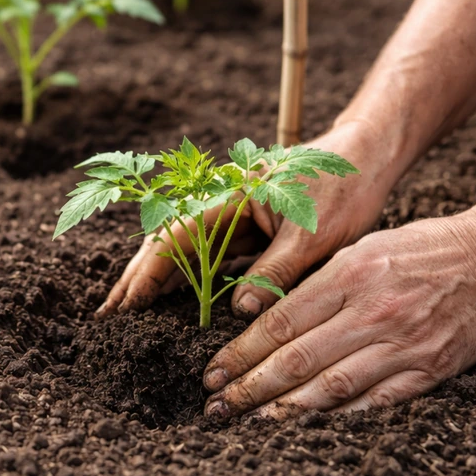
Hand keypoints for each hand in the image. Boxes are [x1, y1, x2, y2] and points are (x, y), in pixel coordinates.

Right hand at [96, 123, 400, 318]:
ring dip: (156, 284)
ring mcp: (234, 220)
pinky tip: (171, 307)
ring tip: (127, 317)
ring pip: (184, 255)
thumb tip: (241, 312)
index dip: (147, 273)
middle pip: (167, 244)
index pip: (175, 237)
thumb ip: (277, 272)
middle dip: (136, 280)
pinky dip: (187, 283)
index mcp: (231, 197)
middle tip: (107, 318)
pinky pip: (210, 261)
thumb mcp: (315, 234)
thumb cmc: (344, 187)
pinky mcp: (249, 233)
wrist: (368, 157)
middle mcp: (224, 206)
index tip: (125, 306)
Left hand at [202, 210, 475, 417]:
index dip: (241, 353)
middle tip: (217, 407)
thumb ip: (318, 285)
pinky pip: (377, 402)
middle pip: (297, 359)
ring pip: (332, 386)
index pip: (280, 323)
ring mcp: (403, 343)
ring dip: (286, 410)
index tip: (212, 373)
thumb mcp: (363, 249)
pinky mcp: (431, 369)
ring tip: (252, 423)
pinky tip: (310, 429)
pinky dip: (340, 419)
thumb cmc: (421, 250)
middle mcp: (372, 311)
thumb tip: (267, 320)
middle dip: (249, 387)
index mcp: (349, 275)